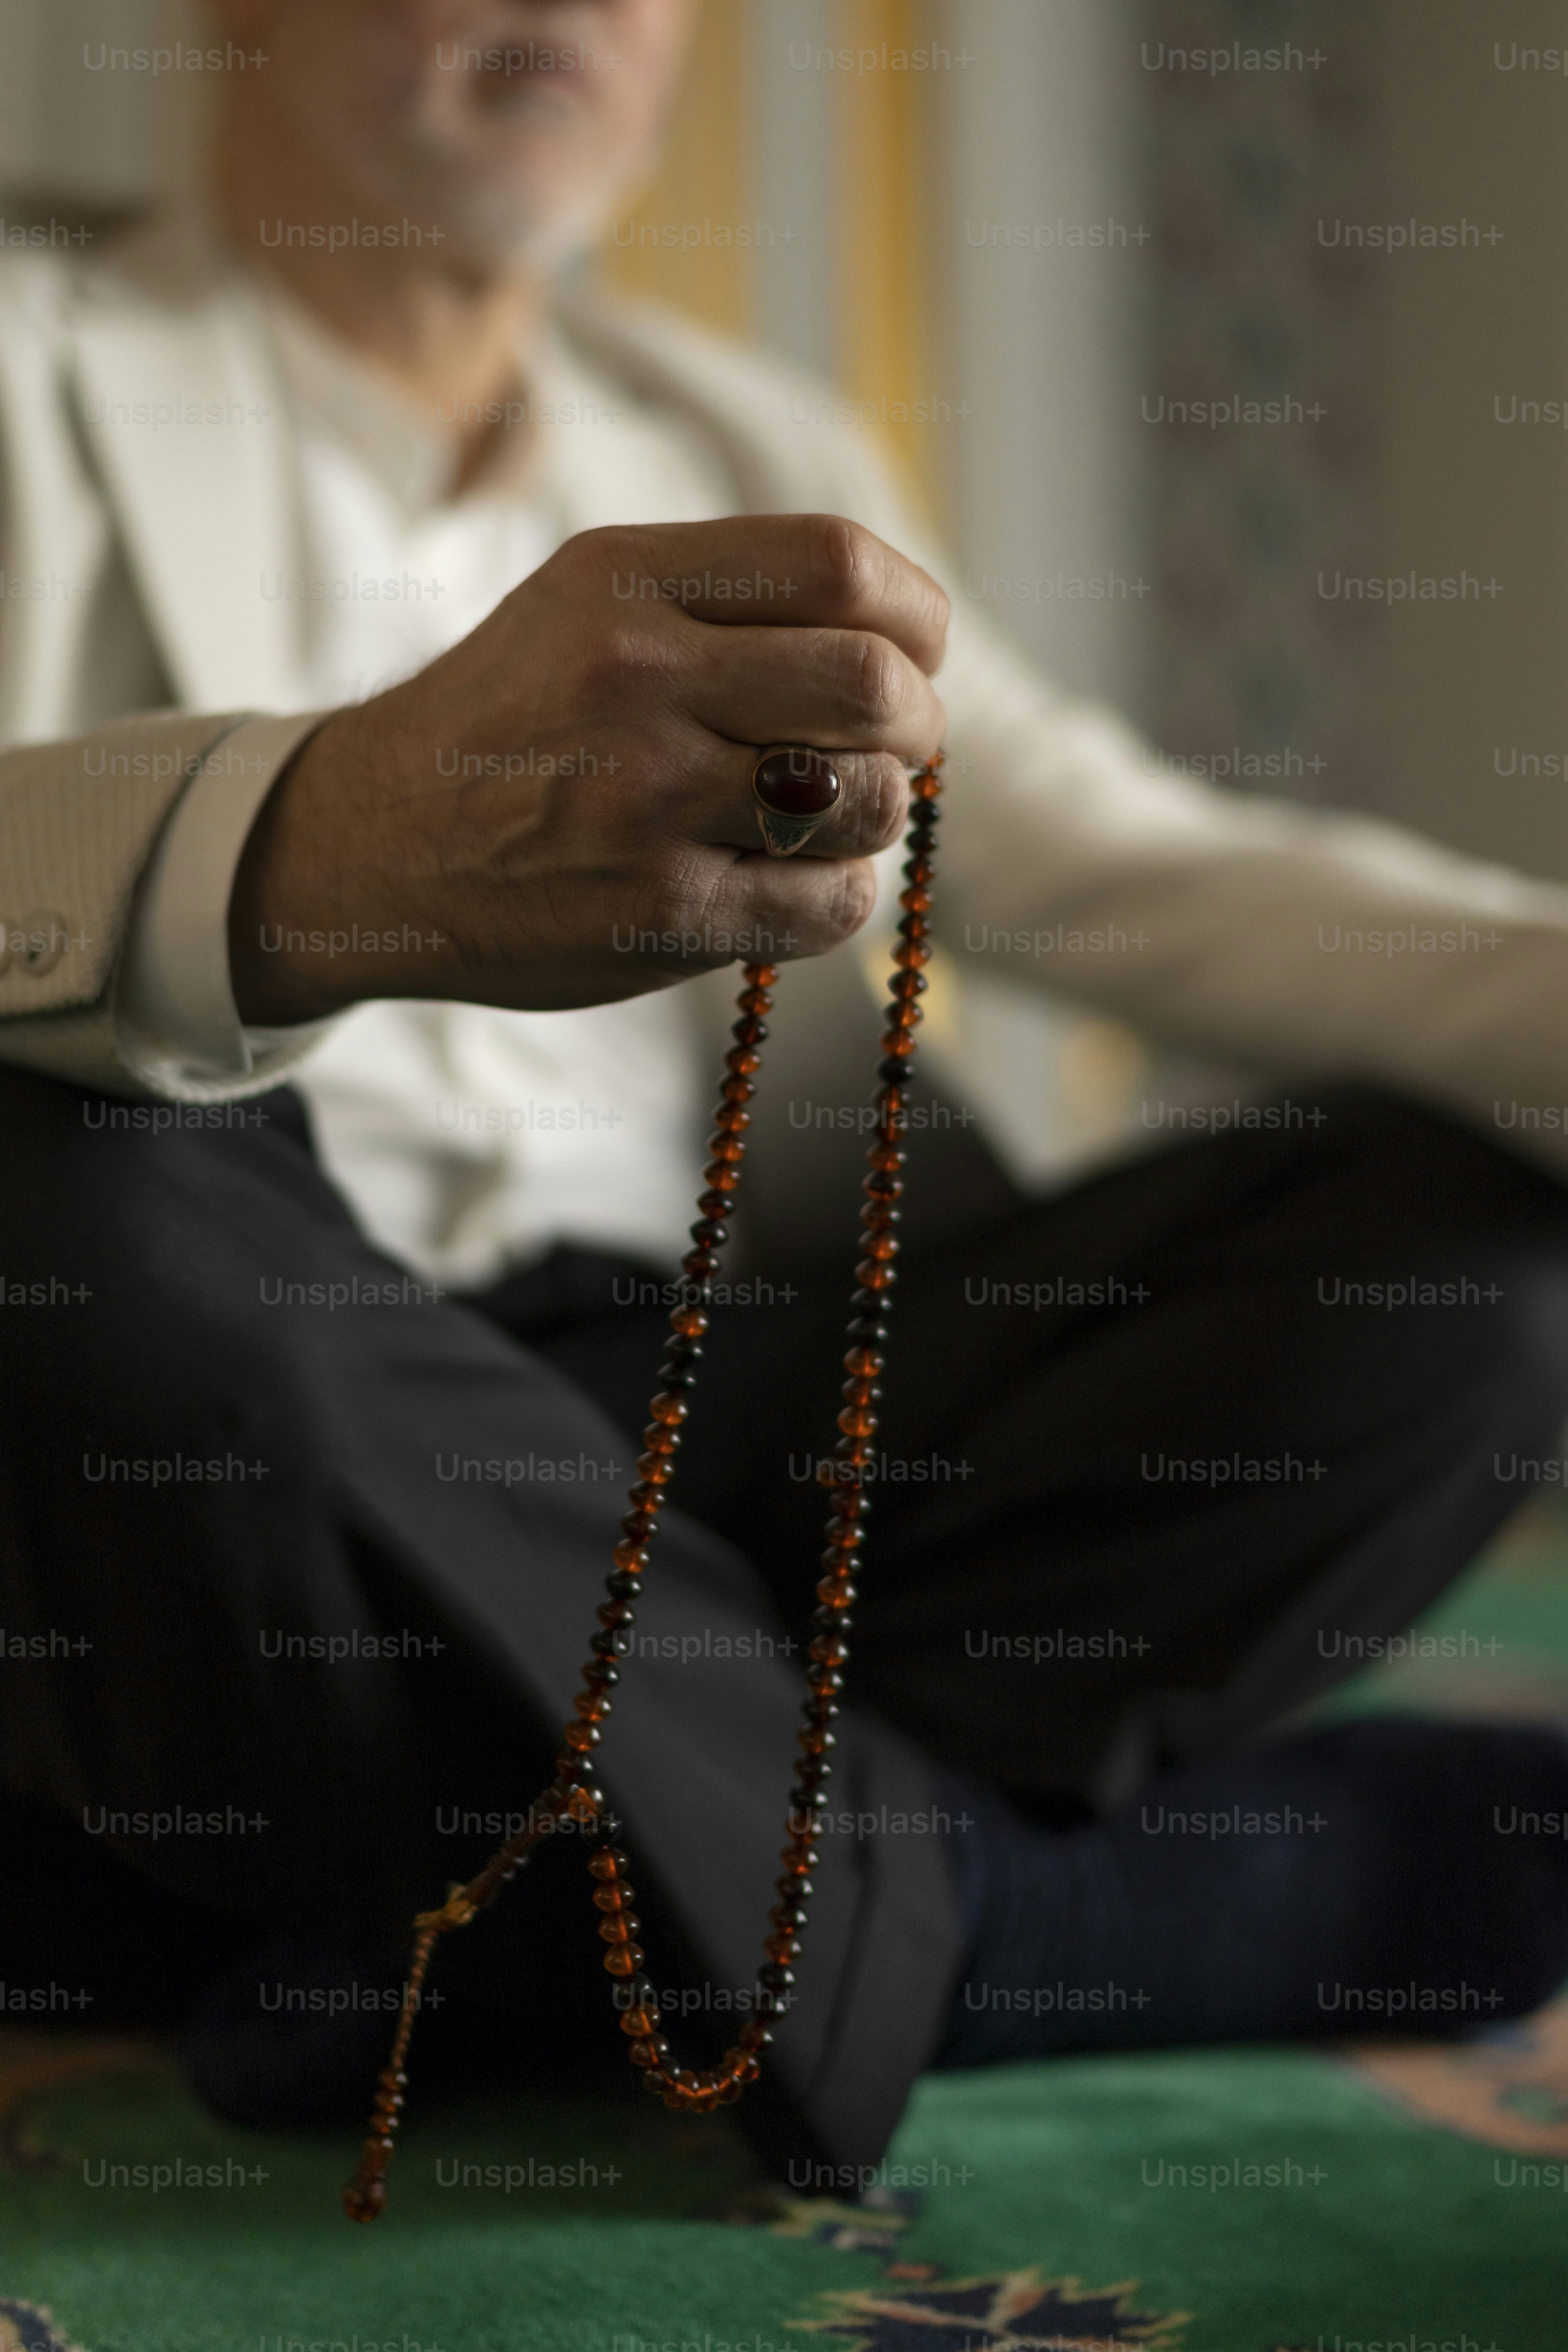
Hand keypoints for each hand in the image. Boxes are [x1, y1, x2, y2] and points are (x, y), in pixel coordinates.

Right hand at [228, 514, 947, 1023]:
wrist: (371, 843)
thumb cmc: (511, 720)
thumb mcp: (589, 603)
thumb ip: (728, 599)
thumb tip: (899, 640)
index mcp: (626, 581)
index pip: (839, 562)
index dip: (912, 614)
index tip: (911, 651)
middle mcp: (637, 679)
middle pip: (874, 685)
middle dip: (916, 721)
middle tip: (893, 744)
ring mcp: (648, 803)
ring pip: (866, 801)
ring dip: (876, 812)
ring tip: (827, 815)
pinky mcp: (661, 913)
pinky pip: (829, 905)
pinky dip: (839, 896)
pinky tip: (791, 882)